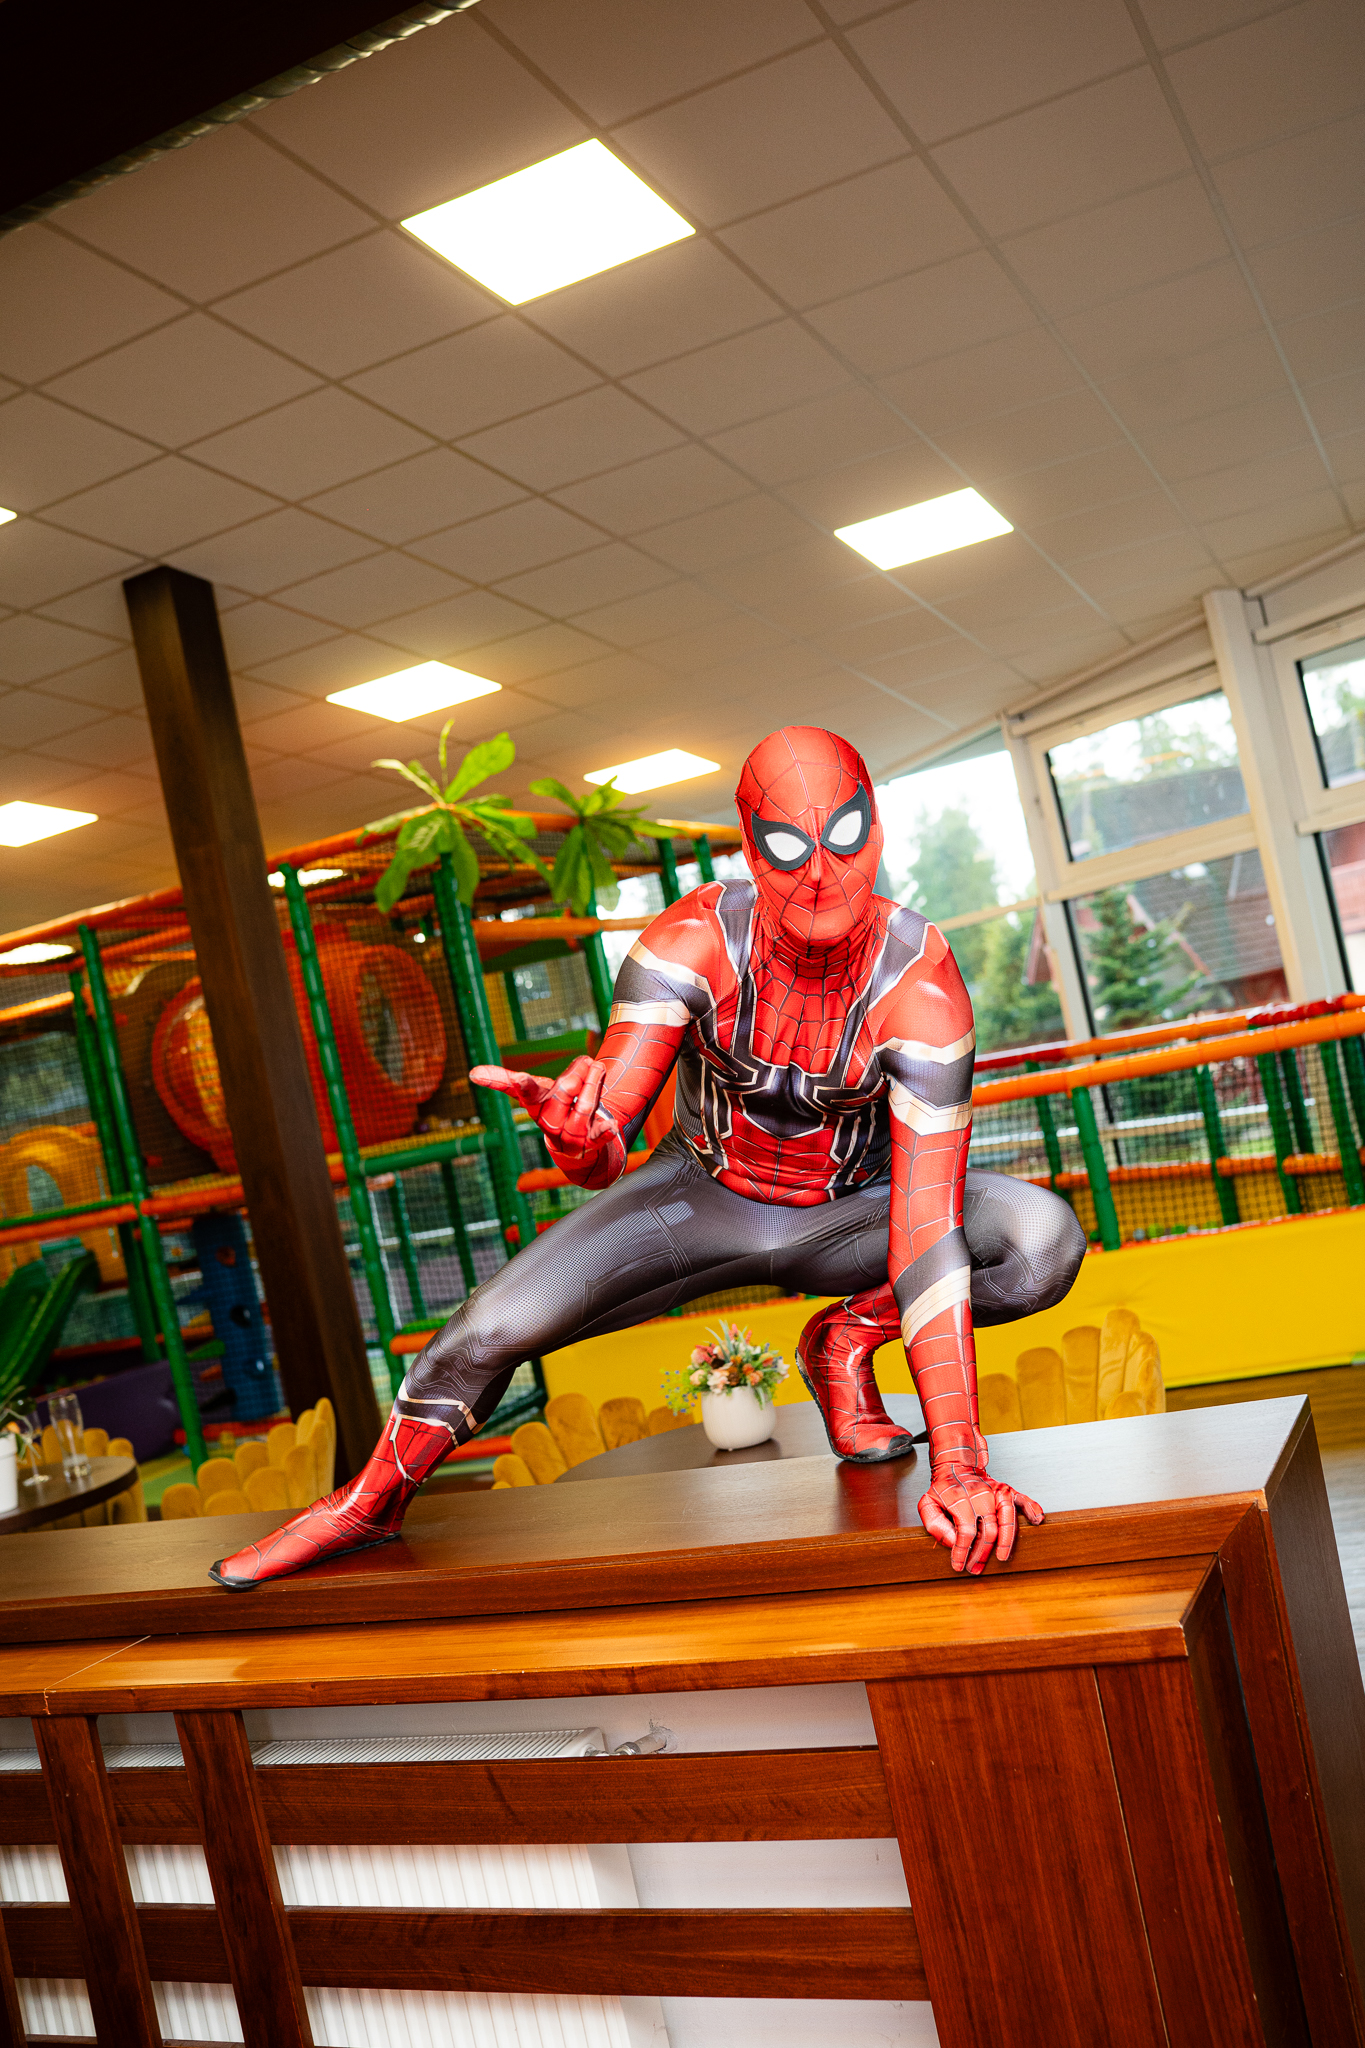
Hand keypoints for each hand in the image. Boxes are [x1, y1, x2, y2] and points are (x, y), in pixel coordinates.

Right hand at [470, 1055, 624, 1184]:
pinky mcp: (591, 1142)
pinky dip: (604, 1132)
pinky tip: (611, 1126)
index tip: (519, 1078)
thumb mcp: (533, 1092)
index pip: (526, 1094)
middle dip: (574, 1076)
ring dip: (593, 1085)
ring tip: (599, 1067)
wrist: (576, 1146)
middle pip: (562, 1094)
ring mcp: (571, 1134)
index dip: (523, 1086)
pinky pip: (598, 1137)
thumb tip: (471, 1073)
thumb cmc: (552, 1109)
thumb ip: (506, 1081)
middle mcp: (551, 1123)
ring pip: (584, 1107)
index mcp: (535, 1107)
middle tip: (585, 1060)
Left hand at [918, 1454, 1043, 1574]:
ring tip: (1002, 1557)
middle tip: (975, 1568)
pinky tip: (1037, 1520)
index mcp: (960, 1500)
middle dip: (982, 1554)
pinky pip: (1023, 1500)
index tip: (959, 1565)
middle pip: (988, 1531)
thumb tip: (952, 1541)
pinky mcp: (1007, 1491)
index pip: (965, 1532)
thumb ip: (935, 1525)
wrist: (956, 1466)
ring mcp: (996, 1492)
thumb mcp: (927, 1504)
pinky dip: (1032, 1509)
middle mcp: (981, 1496)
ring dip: (1006, 1541)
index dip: (962, 1552)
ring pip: (1007, 1519)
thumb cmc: (943, 1489)